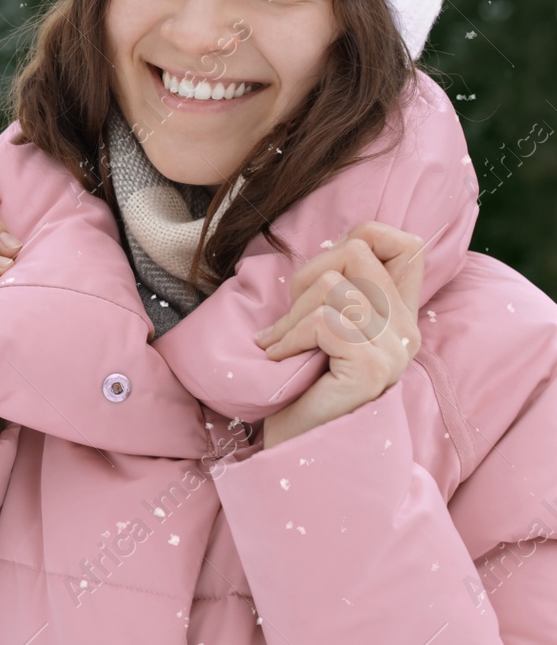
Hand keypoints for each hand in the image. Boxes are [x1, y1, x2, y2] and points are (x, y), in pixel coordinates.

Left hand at [252, 221, 424, 447]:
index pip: (409, 245)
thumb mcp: (322, 329)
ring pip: (336, 285)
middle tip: (291, 316)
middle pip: (359, 252)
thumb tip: (329, 246)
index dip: (365, 237)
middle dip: (309, 273)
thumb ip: (337, 292)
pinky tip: (279, 359)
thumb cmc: (300, 386)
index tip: (327, 270)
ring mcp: (394, 351)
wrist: (299, 450)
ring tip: (281, 344)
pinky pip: (324, 322)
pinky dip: (289, 337)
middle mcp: (406, 331)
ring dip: (293, 313)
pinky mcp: (372, 369)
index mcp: (399, 316)